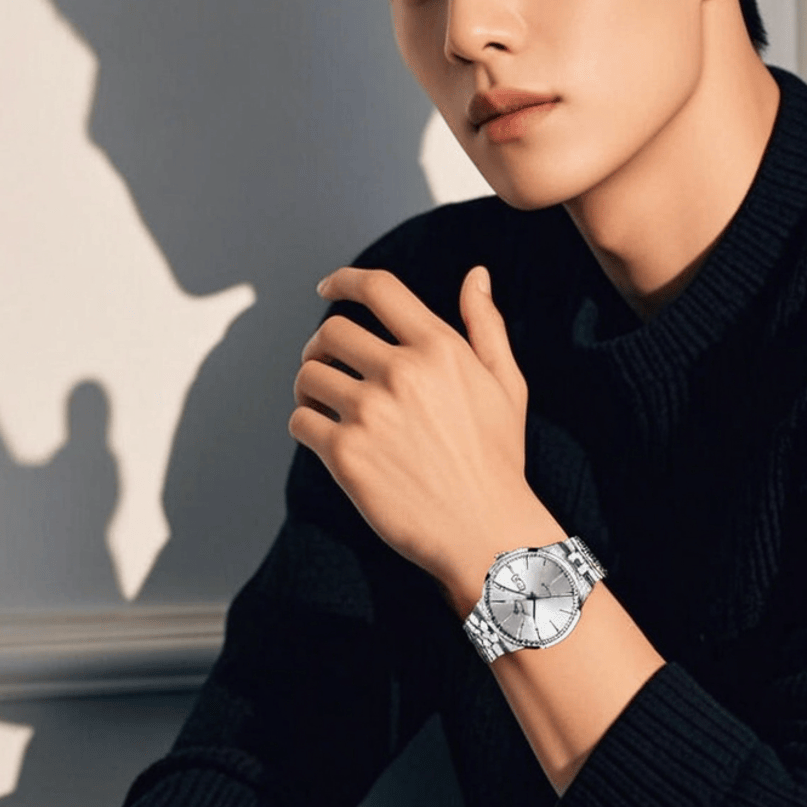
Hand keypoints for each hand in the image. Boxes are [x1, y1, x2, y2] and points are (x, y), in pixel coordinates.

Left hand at [289, 264, 555, 596]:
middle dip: (323, 344)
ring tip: (325, 402)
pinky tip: (327, 436)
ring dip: (310, 386)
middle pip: (331, 332)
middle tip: (328, 363)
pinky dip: (307, 424)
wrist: (486, 531)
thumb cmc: (498, 458)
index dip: (344, 280)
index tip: (328, 287)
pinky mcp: (346, 454)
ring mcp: (370, 412)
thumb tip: (476, 275)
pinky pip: (301, 419)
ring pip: (309, 375)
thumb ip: (486, 324)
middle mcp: (402, 372)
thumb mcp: (506, 383)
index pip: (377, 289)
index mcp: (439, 347)